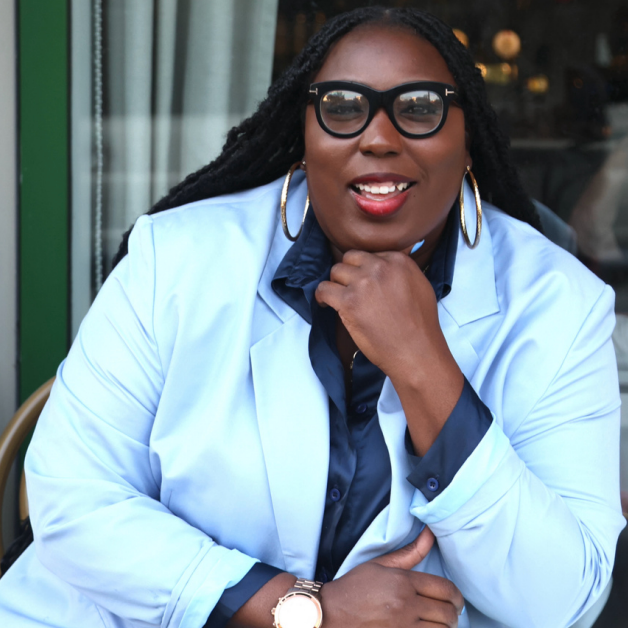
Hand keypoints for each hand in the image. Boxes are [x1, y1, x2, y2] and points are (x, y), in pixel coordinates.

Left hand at [315, 249, 463, 454]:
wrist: (416, 351)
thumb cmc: (420, 325)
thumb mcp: (420, 286)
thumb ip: (402, 272)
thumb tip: (387, 266)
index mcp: (398, 261)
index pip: (370, 255)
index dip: (364, 269)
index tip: (364, 282)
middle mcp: (380, 267)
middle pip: (351, 259)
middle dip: (348, 273)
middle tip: (349, 289)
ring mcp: (363, 283)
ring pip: (335, 271)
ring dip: (336, 284)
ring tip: (338, 298)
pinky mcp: (348, 301)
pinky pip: (324, 289)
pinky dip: (321, 296)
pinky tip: (325, 303)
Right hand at [320, 526, 463, 627]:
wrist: (332, 612)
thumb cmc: (355, 587)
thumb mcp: (380, 564)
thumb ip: (410, 552)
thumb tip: (430, 534)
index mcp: (403, 582)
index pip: (445, 589)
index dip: (456, 596)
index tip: (455, 600)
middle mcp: (406, 605)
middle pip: (447, 613)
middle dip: (453, 613)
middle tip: (450, 613)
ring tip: (439, 624)